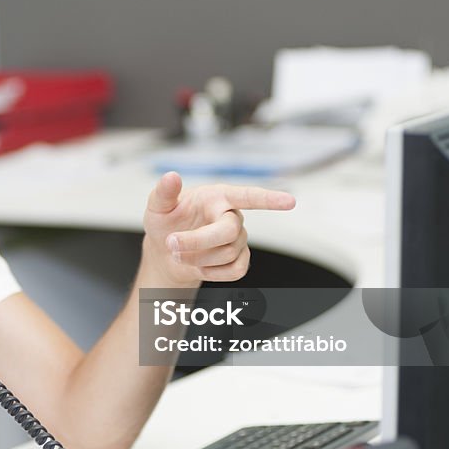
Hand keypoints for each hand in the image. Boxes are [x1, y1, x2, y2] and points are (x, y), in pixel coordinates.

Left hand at [142, 172, 295, 284]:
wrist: (165, 252)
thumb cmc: (165, 223)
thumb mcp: (158, 206)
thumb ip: (164, 192)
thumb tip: (171, 176)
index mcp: (217, 197)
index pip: (248, 196)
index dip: (269, 199)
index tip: (290, 201)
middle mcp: (232, 216)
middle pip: (229, 232)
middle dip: (198, 241)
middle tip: (171, 244)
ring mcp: (238, 239)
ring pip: (228, 254)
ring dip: (196, 258)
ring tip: (178, 252)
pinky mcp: (239, 260)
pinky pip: (234, 271)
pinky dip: (211, 272)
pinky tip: (198, 265)